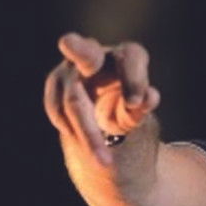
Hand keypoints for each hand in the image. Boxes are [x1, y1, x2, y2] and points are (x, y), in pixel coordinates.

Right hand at [43, 33, 160, 167]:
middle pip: (84, 52)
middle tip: (69, 43)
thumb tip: (149, 97)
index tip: (136, 104)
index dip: (133, 77)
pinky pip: (58, 110)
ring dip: (87, 133)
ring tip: (104, 161)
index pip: (131, 57)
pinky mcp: (55, 86)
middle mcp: (96, 56)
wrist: (105, 134)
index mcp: (127, 57)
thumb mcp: (137, 118)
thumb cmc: (128, 117)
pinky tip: (87, 144)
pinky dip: (72, 130)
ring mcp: (71, 70)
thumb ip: (139, 109)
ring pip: (73, 100)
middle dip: (78, 49)